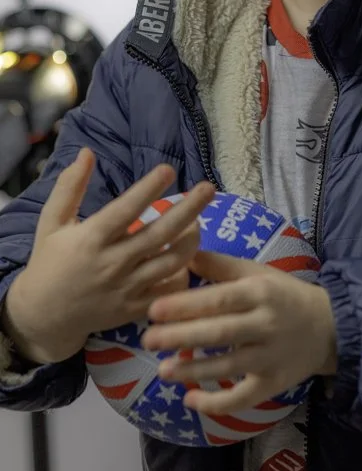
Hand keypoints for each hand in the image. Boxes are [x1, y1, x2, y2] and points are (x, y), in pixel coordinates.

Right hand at [2, 149, 214, 365]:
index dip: (148, 189)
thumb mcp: (51, 222)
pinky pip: (168, 291)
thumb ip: (69, 187)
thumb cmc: (48, 263)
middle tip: (208, 188)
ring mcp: (126, 288)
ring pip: (171, 262)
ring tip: (198, 222)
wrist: (44, 317)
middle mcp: (112, 263)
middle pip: (159, 234)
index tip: (168, 169)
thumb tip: (87, 152)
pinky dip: (183, 274)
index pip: (125, 211)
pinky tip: (187, 258)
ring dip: (190, 240)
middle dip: (188, 209)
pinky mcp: (135, 309)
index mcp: (91, 239)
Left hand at [140, 250, 337, 415]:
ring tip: (162, 371)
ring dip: (193, 370)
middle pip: (220, 333)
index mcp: (260, 292)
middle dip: (181, 337)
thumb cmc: (284, 295)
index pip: (220, 299)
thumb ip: (221, 266)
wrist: (329, 327)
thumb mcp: (257, 273)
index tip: (154, 309)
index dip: (186, 305)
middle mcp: (266, 324)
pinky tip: (190, 401)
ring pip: (228, 366)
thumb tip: (183, 255)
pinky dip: (217, 403)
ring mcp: (270, 357)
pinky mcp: (273, 384)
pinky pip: (243, 398)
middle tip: (148, 340)